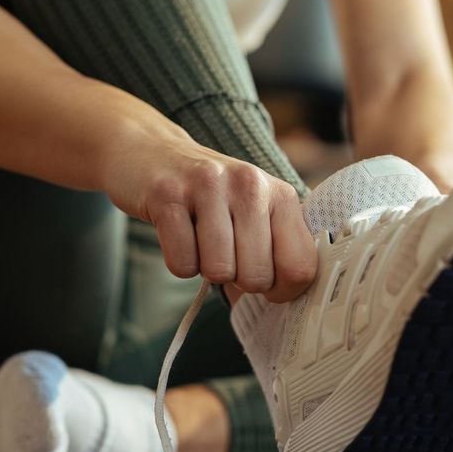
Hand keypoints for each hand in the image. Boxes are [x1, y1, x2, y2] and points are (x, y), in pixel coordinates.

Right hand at [103, 130, 315, 302]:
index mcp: (280, 194)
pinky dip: (180, 262)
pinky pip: (182, 263)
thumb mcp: (257, 210)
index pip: (300, 267)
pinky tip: (180, 234)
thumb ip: (281, 248)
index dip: (282, 291)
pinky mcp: (167, 195)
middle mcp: (250, 185)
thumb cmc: (213, 196)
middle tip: (226, 253)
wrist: (152, 153)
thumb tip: (292, 298)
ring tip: (202, 240)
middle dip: (238, 280)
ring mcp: (208, 186)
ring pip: (219, 271)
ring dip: (207, 269)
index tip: (266, 283)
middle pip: (257, 277)